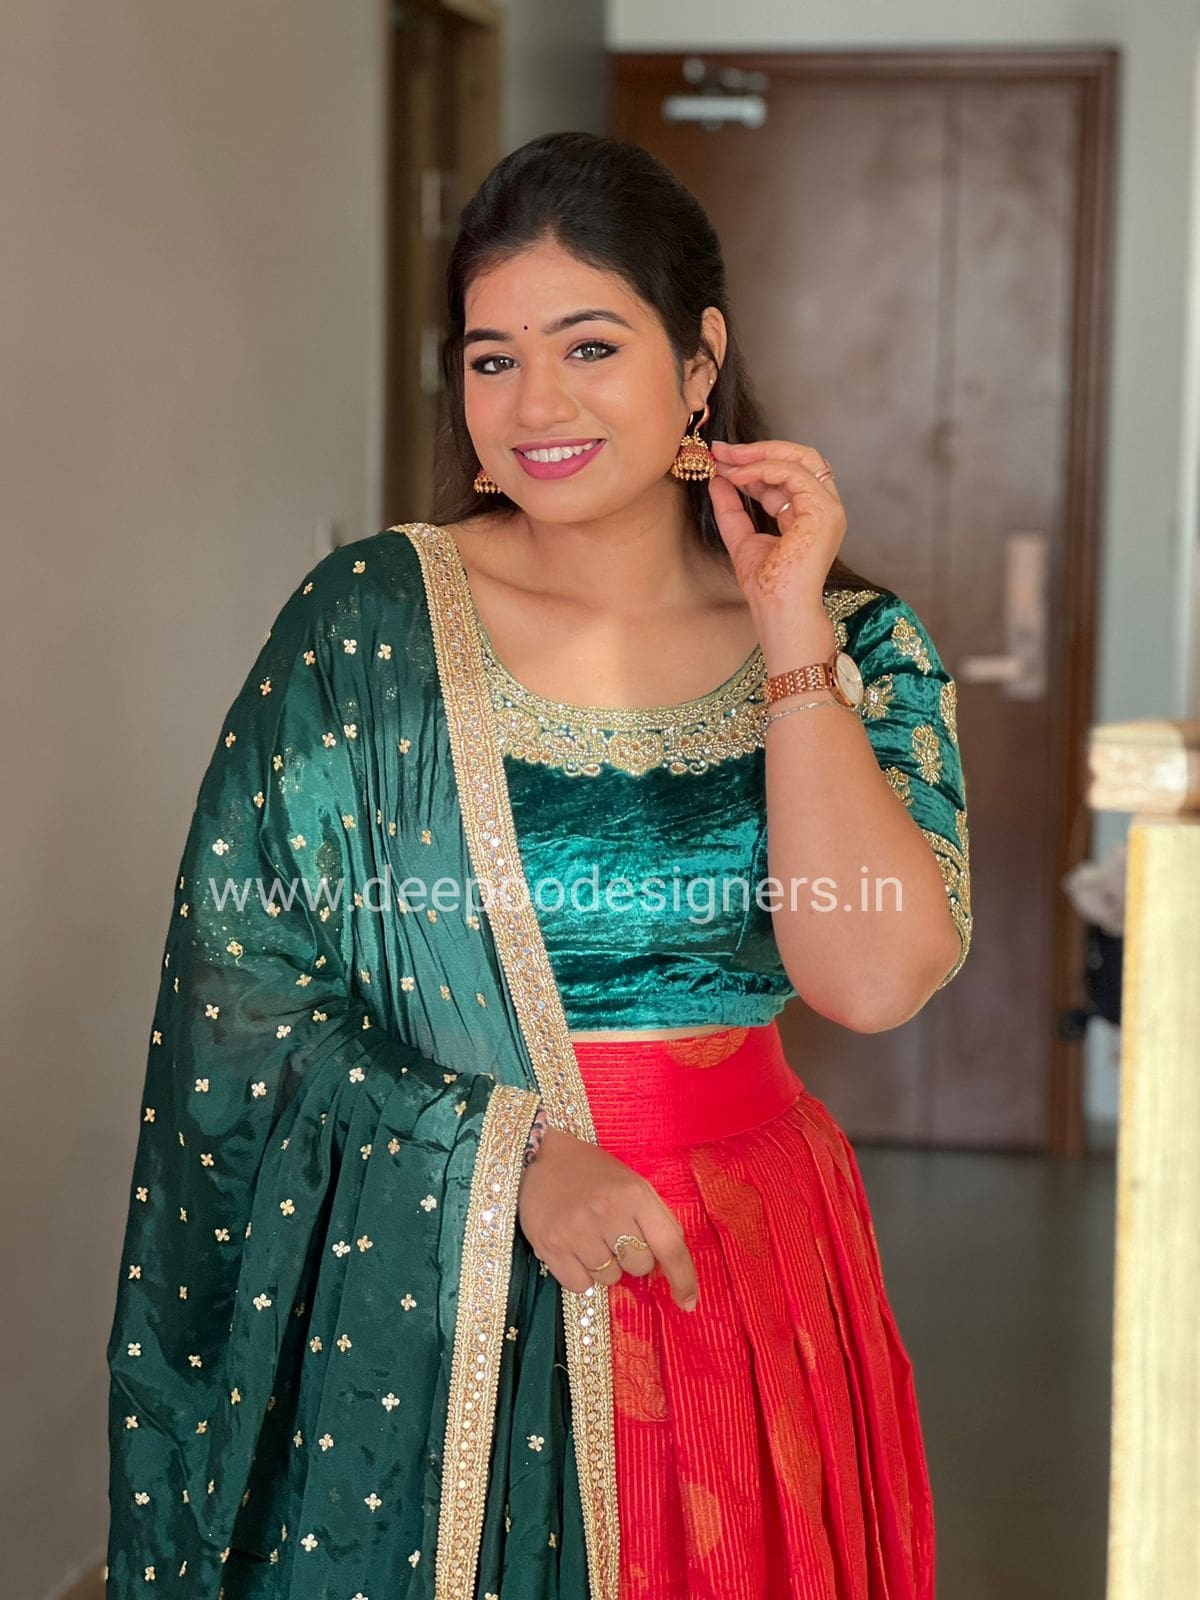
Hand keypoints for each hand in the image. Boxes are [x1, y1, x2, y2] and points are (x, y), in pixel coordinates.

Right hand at [517, 1125, 699, 1311]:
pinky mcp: (550, 1246)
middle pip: (640, 1266)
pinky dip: (581, 1275)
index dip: (683, 1278)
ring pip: (610, 1279)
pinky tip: (573, 1249)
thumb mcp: (631, 1182)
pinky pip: (581, 1286)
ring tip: (590, 1238)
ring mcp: (577, 1230)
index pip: (669, 1245)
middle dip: (633, 1258)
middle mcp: (608, 1211)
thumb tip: (674, 1260)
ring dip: (606, 1267)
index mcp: (634, 1193)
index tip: (688, 1302)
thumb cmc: (591, 1171)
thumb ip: (656, 1217)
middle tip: (614, 1235)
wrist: (538, 1158)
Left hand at [707, 438, 847, 615]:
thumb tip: (718, 478)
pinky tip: (740, 477)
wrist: (778, 610)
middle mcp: (823, 507)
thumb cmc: (767, 586)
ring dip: (759, 455)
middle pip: (800, 457)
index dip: (753, 462)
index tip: (721, 458)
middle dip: (759, 449)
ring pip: (800, 459)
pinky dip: (764, 470)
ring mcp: (828, 508)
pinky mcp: (824, 512)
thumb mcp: (740, 537)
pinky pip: (795, 474)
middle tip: (723, 451)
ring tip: (728, 461)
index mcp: (808, 514)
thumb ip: (731, 508)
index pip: (785, 474)